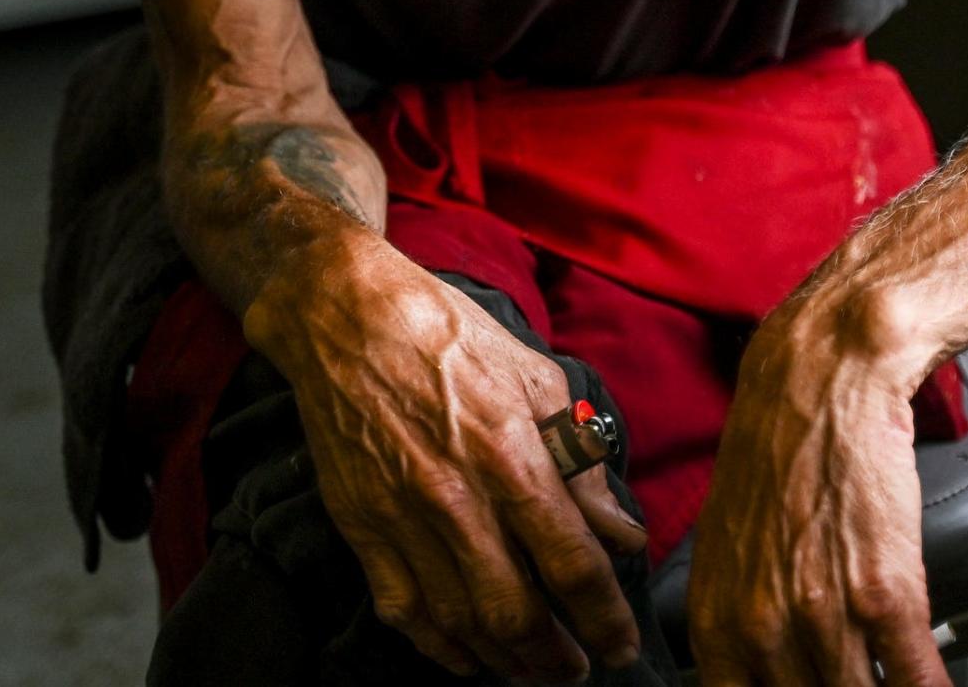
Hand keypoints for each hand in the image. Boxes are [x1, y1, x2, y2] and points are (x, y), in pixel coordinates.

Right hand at [250, 241, 647, 680]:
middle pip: (516, 612)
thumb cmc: (447, 333)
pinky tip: (466, 658)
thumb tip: (619, 529)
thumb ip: (579, 459)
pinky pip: (403, 610)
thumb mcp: (532, 375)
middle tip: (580, 669)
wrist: (346, 316)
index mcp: (509, 454)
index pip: (571, 562)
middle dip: (556, 658)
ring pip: (461, 622)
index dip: (604, 616)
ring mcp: (403, 517)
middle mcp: (457, 498)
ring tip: (534, 672)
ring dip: (505, 661)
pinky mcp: (361, 526)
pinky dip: (439, 646)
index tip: (622, 645)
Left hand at [687, 303, 952, 686]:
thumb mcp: (732, 545)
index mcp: (717, 621)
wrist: (824, 376)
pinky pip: (916, 684)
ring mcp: (821, 614)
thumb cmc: (781, 452)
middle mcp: (761, 627)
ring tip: (901, 684)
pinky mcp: (884, 593)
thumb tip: (760, 678)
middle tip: (853, 681)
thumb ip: (740, 624)